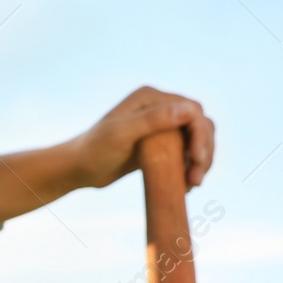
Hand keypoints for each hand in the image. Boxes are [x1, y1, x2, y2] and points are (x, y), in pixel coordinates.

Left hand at [70, 86, 215, 190]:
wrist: (78, 169)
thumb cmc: (94, 150)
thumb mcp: (121, 134)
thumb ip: (153, 120)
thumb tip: (189, 108)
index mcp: (151, 97)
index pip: (192, 110)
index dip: (201, 134)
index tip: (196, 159)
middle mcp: (158, 107)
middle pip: (200, 124)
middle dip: (204, 151)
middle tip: (196, 180)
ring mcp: (161, 126)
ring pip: (197, 139)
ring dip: (201, 161)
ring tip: (193, 185)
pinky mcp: (160, 144)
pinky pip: (186, 152)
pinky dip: (191, 166)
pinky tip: (185, 185)